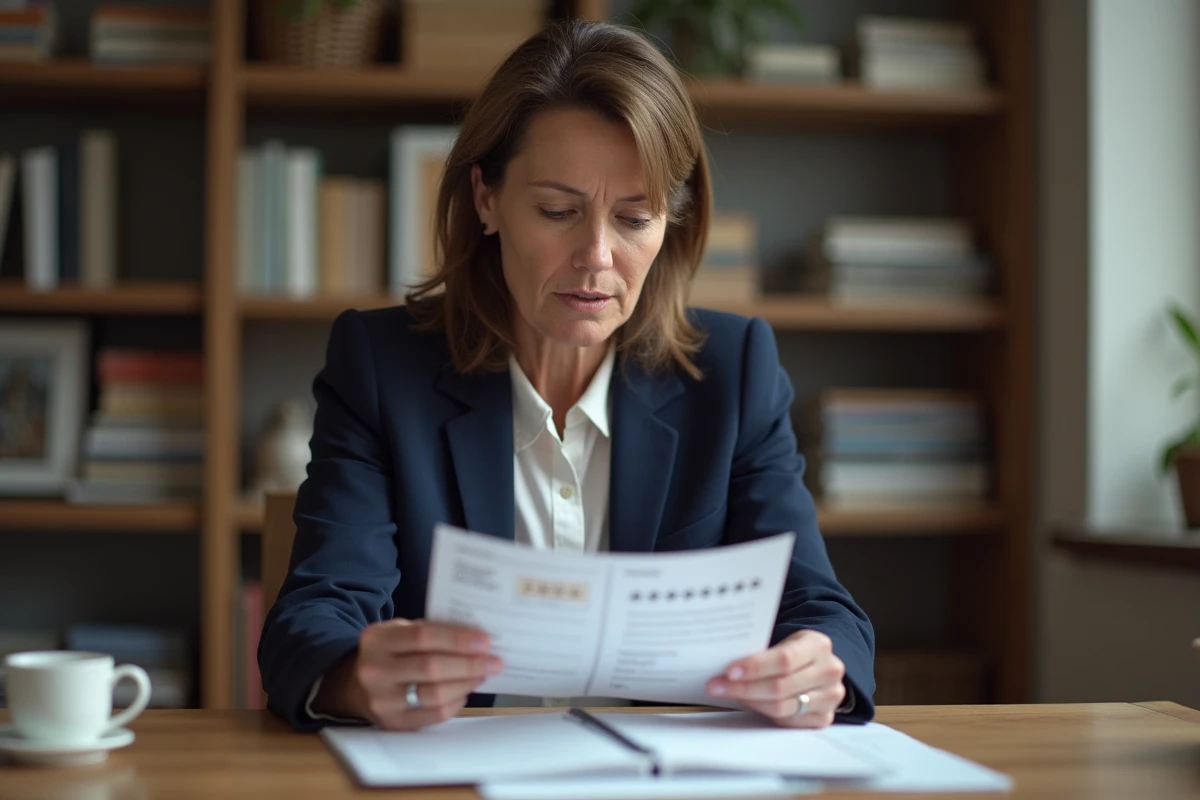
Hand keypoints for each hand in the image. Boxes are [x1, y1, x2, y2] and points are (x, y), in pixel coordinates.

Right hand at [347, 619, 503, 730]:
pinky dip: (456, 702)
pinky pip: (434, 715)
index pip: (423, 636)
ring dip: (466, 684)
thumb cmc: (390, 653)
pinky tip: (465, 691)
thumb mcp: (399, 632)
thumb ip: (431, 630)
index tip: (485, 641)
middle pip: (431, 667)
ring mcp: (381, 700)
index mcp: (376, 639)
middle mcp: (374, 670)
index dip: (458, 639)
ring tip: (482, 674)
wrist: (355, 685)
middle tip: (494, 662)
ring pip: (435, 694)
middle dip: (469, 664)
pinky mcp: (393, 723)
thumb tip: (476, 637)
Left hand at [705, 629, 844, 728]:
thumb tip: (724, 664)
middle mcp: (829, 671)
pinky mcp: (824, 718)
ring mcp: (830, 697)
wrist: (817, 665)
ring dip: (750, 702)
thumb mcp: (785, 641)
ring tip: (726, 694)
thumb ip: (763, 650)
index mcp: (818, 645)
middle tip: (716, 686)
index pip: (784, 659)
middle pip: (781, 686)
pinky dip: (764, 713)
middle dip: (744, 687)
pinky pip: (787, 721)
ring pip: (782, 707)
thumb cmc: (793, 652)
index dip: (755, 667)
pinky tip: (747, 703)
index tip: (729, 671)